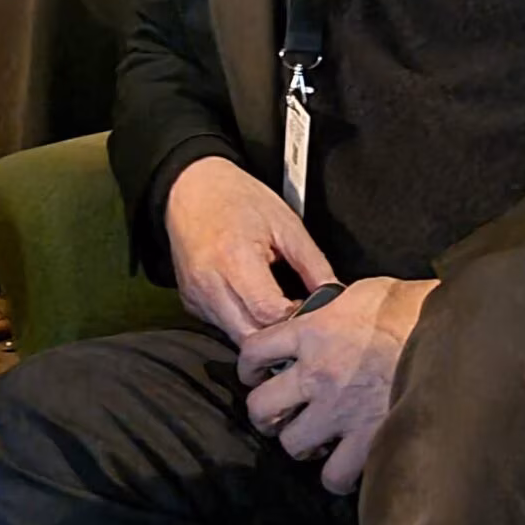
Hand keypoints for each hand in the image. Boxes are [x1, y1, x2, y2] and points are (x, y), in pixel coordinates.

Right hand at [164, 155, 338, 345]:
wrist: (191, 188)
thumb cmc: (238, 199)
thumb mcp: (286, 223)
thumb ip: (313, 264)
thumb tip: (334, 295)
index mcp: (235, 260)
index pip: (269, 313)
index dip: (294, 320)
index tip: (308, 312)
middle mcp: (210, 284)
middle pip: (250, 336)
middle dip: (278, 336)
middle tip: (297, 321)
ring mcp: (197, 296)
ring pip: (235, 336)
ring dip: (260, 333)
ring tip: (278, 312)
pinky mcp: (190, 302)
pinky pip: (221, 326)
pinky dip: (242, 323)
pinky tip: (253, 303)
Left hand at [236, 276, 435, 492]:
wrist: (450, 333)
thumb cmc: (411, 307)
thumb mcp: (361, 292)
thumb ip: (332, 308)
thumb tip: (322, 313)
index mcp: (311, 332)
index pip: (254, 351)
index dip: (248, 366)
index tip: (255, 373)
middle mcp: (316, 374)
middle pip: (261, 407)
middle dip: (266, 414)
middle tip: (280, 415)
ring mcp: (339, 411)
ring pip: (291, 444)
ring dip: (299, 445)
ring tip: (314, 440)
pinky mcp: (367, 440)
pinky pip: (334, 475)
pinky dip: (335, 475)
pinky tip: (343, 464)